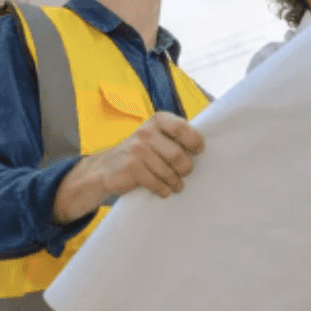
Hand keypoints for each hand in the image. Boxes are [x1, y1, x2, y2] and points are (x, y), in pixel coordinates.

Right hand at [53, 112, 203, 222]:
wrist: (106, 168)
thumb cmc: (141, 152)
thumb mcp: (157, 137)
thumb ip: (175, 137)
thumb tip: (203, 147)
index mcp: (158, 120)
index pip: (183, 128)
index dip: (195, 142)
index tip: (198, 152)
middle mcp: (147, 131)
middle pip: (178, 155)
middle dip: (186, 168)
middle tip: (185, 173)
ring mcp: (137, 149)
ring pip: (168, 171)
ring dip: (176, 182)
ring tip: (177, 185)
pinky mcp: (131, 167)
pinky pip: (156, 182)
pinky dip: (164, 189)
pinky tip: (165, 191)